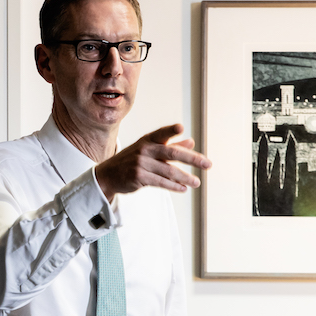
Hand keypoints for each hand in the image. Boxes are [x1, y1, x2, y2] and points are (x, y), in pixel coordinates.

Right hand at [95, 124, 211, 200]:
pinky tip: (183, 188)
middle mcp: (144, 149)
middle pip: (172, 153)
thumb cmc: (131, 160)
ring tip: (197, 183)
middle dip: (192, 159)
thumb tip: (191, 142)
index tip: (180, 127)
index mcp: (147, 140)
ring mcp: (140, 163)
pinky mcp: (138, 177)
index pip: (161, 133)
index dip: (171, 130)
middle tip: (208, 164)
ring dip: (185, 177)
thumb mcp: (148, 150)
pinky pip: (161, 182)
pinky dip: (174, 186)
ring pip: (169, 171)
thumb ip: (170, 146)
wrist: (108, 175)